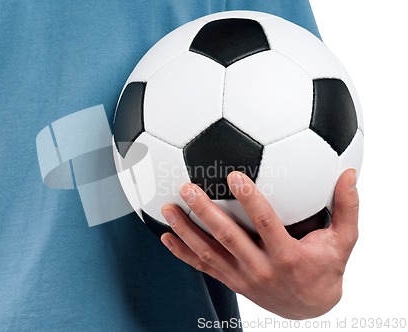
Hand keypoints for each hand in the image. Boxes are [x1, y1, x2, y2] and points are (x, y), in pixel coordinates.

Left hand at [160, 169, 358, 319]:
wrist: (309, 308)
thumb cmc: (326, 268)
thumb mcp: (343, 241)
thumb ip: (347, 208)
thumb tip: (350, 174)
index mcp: (288, 255)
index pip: (266, 224)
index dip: (249, 199)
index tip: (233, 176)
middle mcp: (261, 268)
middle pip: (228, 237)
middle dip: (205, 212)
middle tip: (187, 188)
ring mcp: (243, 278)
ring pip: (209, 253)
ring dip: (186, 230)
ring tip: (168, 209)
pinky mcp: (232, 282)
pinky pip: (203, 268)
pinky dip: (183, 253)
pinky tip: (166, 237)